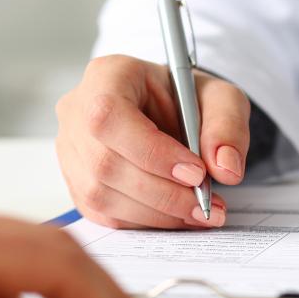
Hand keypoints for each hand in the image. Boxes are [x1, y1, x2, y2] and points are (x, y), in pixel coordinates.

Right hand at [56, 55, 251, 228]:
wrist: (172, 112)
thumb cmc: (189, 99)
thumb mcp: (221, 98)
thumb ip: (227, 126)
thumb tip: (226, 168)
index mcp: (108, 75)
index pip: (110, 115)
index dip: (152, 152)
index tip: (196, 172)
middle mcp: (78, 111)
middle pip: (104, 163)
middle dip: (162, 192)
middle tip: (207, 204)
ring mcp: (71, 150)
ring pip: (101, 195)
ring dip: (157, 213)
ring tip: (201, 212)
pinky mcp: (77, 183)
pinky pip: (104, 213)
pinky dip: (146, 221)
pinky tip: (179, 216)